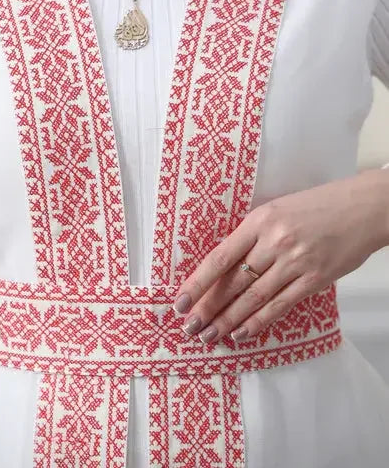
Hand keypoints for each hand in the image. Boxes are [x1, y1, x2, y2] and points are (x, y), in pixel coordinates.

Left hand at [172, 169, 388, 343]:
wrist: (362, 207)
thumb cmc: (317, 205)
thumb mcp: (277, 210)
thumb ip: (253, 236)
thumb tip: (225, 268)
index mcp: (260, 220)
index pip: (220, 257)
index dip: (198, 283)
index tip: (180, 301)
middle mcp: (275, 241)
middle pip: (234, 282)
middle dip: (209, 308)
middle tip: (190, 328)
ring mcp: (295, 262)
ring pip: (254, 298)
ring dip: (229, 320)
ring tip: (210, 336)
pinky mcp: (314, 279)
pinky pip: (280, 305)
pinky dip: (259, 322)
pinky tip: (242, 334)